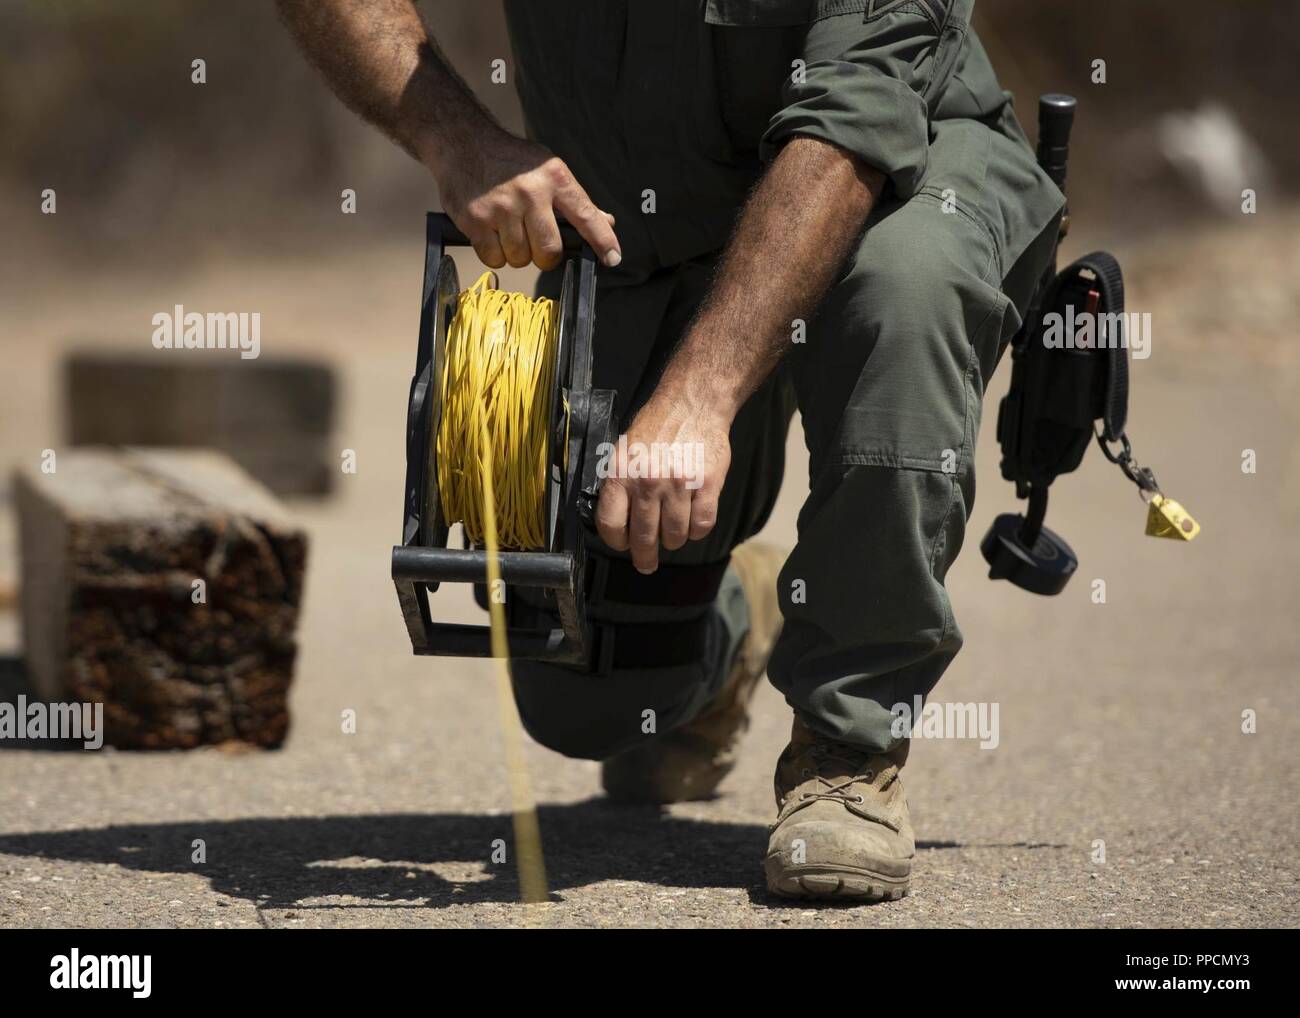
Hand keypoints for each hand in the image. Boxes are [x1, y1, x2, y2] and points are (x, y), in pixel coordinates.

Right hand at [429, 128, 620, 270]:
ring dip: (516, 253)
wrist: (462, 141)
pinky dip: (494, 253)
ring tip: (507, 229)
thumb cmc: (510, 160)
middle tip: (535, 241)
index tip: (613, 258)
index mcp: (554, 178)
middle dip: (544, 256)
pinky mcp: (476, 220)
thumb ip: (574, 200)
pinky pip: (494, 258)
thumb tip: (605, 222)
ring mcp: (502, 208)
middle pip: (549, 251)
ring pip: (520, 258)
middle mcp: (530, 193)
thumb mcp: (547, 169)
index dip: (602, 241)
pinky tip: (491, 232)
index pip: (586, 215)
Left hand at [595, 389, 732, 573]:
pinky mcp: (707, 484)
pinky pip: (702, 524)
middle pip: (643, 538)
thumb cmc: (656, 427)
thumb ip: (619, 484)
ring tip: (673, 535)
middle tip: (646, 565)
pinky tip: (693, 524)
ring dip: (673, 541)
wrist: (692, 403)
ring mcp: (679, 484)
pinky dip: (697, 531)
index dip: (616, 542)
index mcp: (621, 473)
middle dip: (644, 558)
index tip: (623, 546)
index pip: (611, 524)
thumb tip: (617, 522)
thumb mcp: (623, 450)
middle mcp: (648, 481)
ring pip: (675, 535)